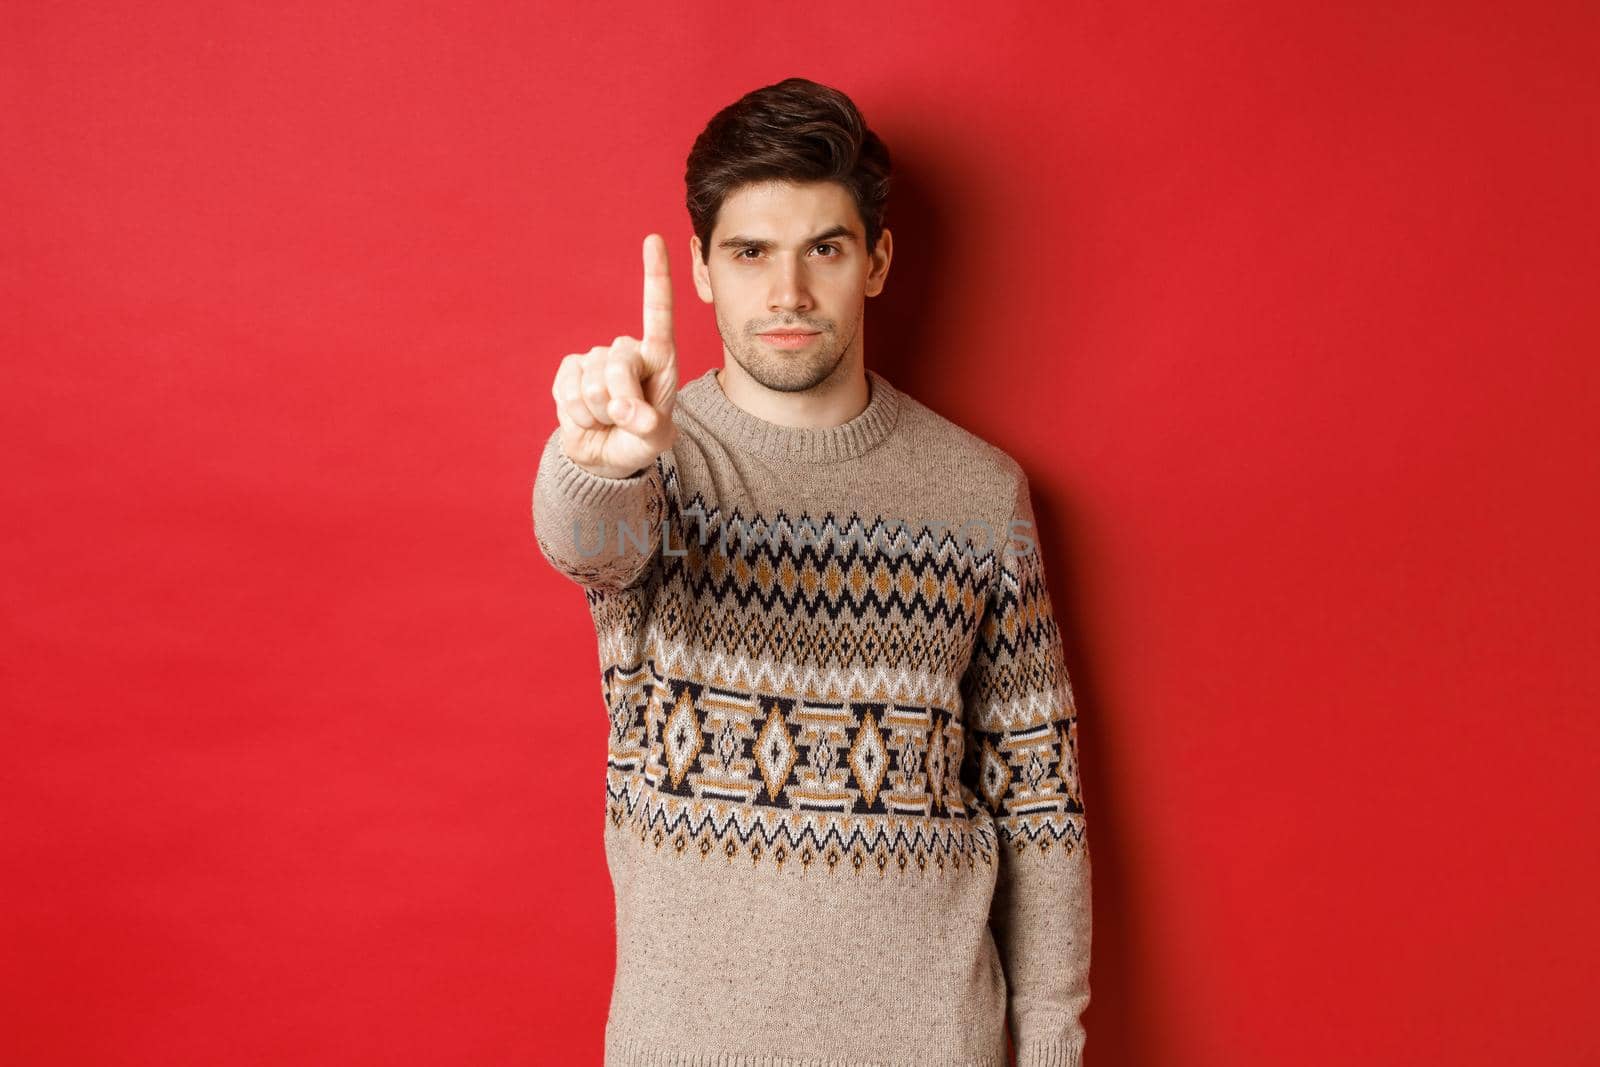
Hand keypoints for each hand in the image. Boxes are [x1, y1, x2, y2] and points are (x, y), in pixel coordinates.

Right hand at [550, 234, 680, 478]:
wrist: (604, 456)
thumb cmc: (638, 441)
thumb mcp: (653, 440)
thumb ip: (648, 427)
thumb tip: (626, 412)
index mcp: (658, 358)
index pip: (657, 312)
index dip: (655, 276)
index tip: (653, 240)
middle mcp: (627, 351)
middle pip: (618, 366)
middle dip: (620, 403)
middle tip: (624, 422)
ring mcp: (596, 359)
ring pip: (591, 384)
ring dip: (598, 413)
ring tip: (606, 420)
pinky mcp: (569, 370)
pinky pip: (567, 390)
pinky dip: (576, 414)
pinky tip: (587, 417)